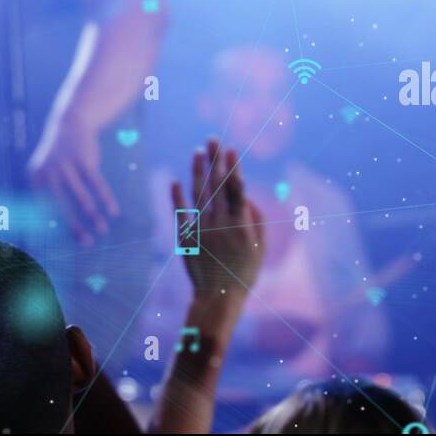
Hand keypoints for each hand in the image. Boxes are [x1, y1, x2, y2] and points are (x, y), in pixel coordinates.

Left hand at [27, 115, 119, 244]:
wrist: (70, 123)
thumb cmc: (61, 155)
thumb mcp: (48, 171)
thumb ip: (49, 195)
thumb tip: (57, 223)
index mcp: (36, 180)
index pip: (44, 210)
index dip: (57, 227)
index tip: (71, 242)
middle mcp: (48, 173)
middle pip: (62, 206)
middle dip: (76, 226)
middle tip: (88, 242)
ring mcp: (66, 165)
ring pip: (81, 196)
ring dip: (93, 215)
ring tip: (103, 230)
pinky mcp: (84, 160)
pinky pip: (96, 184)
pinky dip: (106, 198)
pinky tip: (114, 211)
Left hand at [171, 138, 264, 303]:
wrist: (218, 296)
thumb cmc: (244, 271)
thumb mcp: (259, 245)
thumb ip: (254, 217)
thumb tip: (245, 194)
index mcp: (240, 224)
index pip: (236, 188)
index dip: (234, 167)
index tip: (231, 149)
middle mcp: (219, 223)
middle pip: (216, 185)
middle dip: (215, 160)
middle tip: (212, 138)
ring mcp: (200, 229)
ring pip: (198, 193)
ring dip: (197, 170)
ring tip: (198, 151)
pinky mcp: (185, 237)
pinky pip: (180, 212)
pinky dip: (177, 196)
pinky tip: (176, 180)